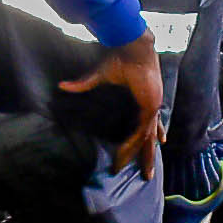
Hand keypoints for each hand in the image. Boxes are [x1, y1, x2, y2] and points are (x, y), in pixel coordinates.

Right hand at [60, 32, 163, 177]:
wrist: (132, 47)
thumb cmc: (120, 58)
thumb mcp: (100, 76)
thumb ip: (83, 84)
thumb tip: (62, 86)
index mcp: (145, 98)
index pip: (150, 123)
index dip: (154, 134)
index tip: (160, 143)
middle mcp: (151, 105)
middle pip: (150, 138)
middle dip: (148, 157)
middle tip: (147, 175)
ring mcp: (152, 107)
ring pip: (147, 139)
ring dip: (143, 157)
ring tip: (144, 176)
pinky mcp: (150, 107)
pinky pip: (141, 131)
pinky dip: (133, 143)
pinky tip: (126, 155)